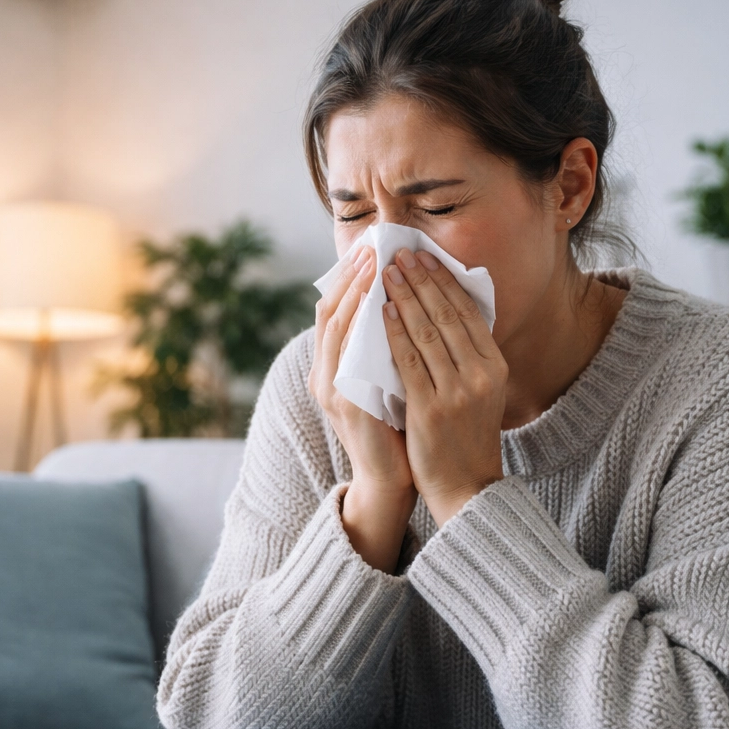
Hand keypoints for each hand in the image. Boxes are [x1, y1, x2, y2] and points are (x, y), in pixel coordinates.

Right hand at [309, 246, 416, 571]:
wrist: (392, 481)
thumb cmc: (397, 429)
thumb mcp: (388, 380)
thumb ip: (385, 349)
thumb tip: (404, 305)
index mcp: (331, 368)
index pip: (333, 309)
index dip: (349, 277)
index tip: (372, 249)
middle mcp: (323, 375)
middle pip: (329, 310)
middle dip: (352, 276)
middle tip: (375, 247)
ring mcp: (331, 390)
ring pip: (337, 327)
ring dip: (357, 292)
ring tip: (379, 264)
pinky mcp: (347, 405)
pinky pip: (351, 355)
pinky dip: (364, 325)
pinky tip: (384, 306)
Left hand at [382, 248, 507, 525]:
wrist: (466, 488)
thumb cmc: (466, 436)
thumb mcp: (481, 391)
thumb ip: (468, 356)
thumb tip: (445, 311)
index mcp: (496, 366)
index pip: (467, 312)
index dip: (444, 281)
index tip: (424, 257)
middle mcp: (482, 375)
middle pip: (447, 315)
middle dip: (422, 279)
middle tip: (400, 253)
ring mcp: (457, 391)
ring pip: (427, 332)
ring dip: (404, 297)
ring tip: (386, 272)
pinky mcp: (431, 408)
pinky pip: (408, 361)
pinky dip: (394, 332)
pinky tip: (381, 312)